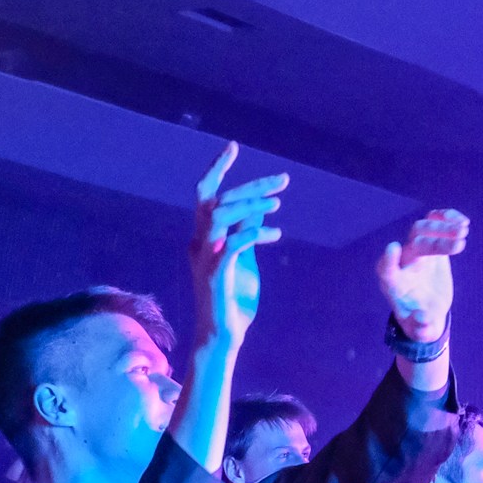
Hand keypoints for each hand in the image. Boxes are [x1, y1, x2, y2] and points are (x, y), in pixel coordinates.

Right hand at [191, 142, 286, 349]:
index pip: (205, 194)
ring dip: (251, 206)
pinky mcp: (216, 274)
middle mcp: (200, 242)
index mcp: (204, 236)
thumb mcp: (243, 258)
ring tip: (277, 205)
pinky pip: (233, 244)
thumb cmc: (233, 299)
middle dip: (251, 185)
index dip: (217, 168)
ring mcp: (205, 257)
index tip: (233, 147)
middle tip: (282, 180)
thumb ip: (245, 232)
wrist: (224, 335)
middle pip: (217, 198)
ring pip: (220, 215)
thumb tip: (257, 208)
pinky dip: (254, 233)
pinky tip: (275, 234)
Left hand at [375, 209, 468, 342]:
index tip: (393, 248)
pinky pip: (433, 222)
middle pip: (413, 244)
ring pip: (423, 229)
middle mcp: (402, 263)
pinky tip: (463, 221)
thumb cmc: (419, 323)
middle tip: (459, 245)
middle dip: (434, 241)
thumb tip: (423, 318)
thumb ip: (421, 327)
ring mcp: (416, 250)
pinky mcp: (430, 243)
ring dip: (442, 227)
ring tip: (464, 230)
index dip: (388, 259)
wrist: (428, 312)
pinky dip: (445, 217)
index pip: (386, 269)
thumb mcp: (420, 330)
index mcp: (394, 284)